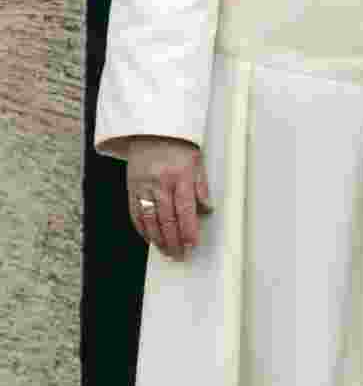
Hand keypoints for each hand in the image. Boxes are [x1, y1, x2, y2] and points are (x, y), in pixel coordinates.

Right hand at [125, 136, 211, 260]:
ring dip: (159, 239)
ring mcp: (143, 185)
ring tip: (167, 252)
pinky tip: (149, 239)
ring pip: (150, 219)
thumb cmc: (177, 146)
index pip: (186, 209)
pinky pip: (135, 212)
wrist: (151, 130)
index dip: (189, 230)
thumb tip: (207, 209)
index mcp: (180, 175)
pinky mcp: (131, 187)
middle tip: (180, 255)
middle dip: (175, 240)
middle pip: (167, 218)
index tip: (193, 245)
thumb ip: (201, 186)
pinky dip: (142, 228)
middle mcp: (160, 181)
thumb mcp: (197, 161)